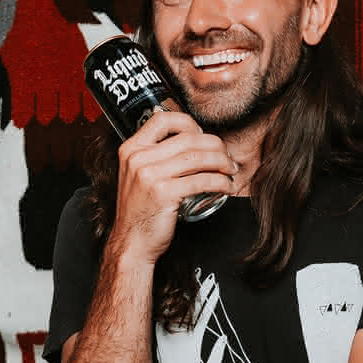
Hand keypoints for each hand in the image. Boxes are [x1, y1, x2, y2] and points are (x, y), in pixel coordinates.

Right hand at [110, 110, 236, 263]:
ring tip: (231, 170)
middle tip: (227, 157)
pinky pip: (201, 180)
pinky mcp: (164, 193)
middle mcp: (138, 158)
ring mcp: (149, 175)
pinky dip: (220, 182)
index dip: (188, 123)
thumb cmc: (140, 211)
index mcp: (131, 149)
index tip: (202, 136)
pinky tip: (227, 187)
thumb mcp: (138, 176)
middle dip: (215, 146)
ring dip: (222, 162)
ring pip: (197, 158)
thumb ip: (155, 158)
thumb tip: (190, 142)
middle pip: (187, 139)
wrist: (131, 242)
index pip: (162, 119)